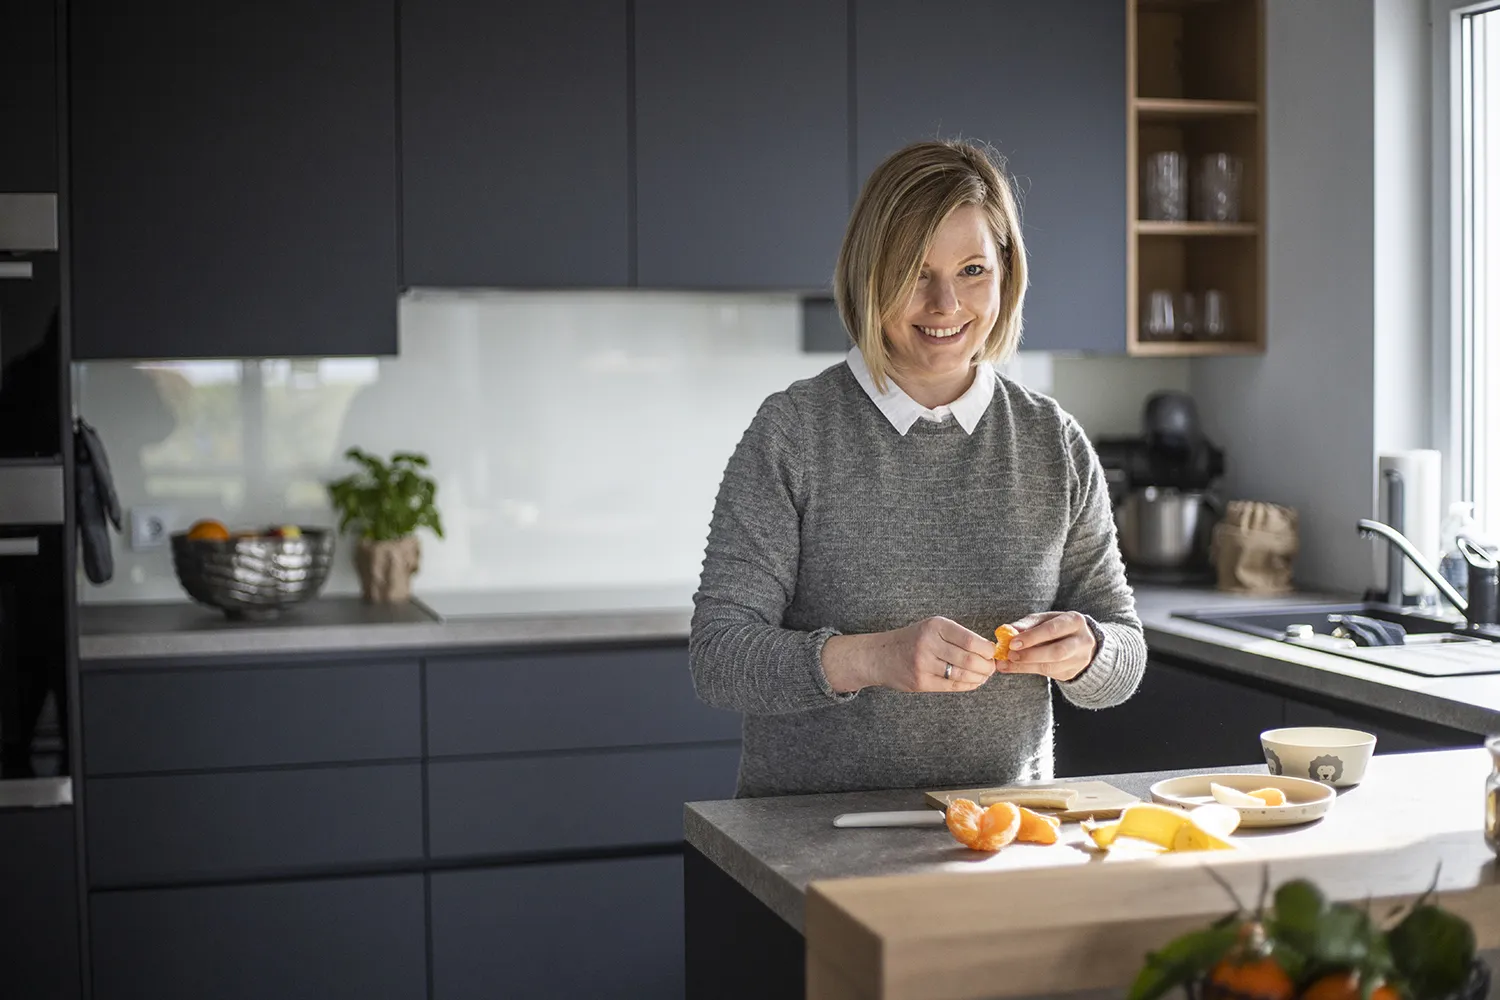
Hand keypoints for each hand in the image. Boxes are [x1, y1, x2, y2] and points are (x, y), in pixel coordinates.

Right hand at [822, 617, 996, 692]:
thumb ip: (956, 637)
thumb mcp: (932, 628)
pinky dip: (967, 685)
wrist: (880, 656)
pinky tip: (973, 683)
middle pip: (968, 660)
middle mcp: (928, 644)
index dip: (986, 650)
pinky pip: (951, 686)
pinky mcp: (920, 682)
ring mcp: (923, 664)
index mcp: (935, 626)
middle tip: (992, 668)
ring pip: (962, 675)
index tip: (992, 653)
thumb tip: (988, 651)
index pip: (970, 640)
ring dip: (979, 677)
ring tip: (984, 676)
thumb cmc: (913, 640)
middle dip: (986, 666)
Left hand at [1000, 611, 1096, 681]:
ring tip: (1007, 663)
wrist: (1079, 641)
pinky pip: (1049, 674)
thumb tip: (1007, 630)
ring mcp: (1080, 659)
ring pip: (1052, 666)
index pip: (1052, 630)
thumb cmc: (1057, 626)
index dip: (1032, 637)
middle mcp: (1082, 641)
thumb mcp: (1044, 619)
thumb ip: (1027, 624)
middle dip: (1030, 655)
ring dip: (1026, 665)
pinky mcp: (1072, 672)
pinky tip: (1013, 667)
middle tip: (1010, 655)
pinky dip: (1028, 670)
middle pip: (1056, 652)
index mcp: (1075, 621)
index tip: (1012, 643)